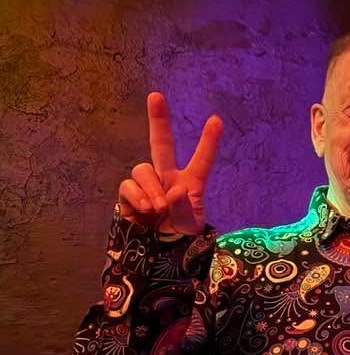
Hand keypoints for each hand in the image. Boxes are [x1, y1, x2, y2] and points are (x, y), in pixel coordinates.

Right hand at [117, 92, 221, 234]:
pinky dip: (137, 196)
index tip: (216, 120)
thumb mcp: (191, 227)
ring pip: (143, 169)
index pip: (201, 161)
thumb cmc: (181, 240)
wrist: (159, 258)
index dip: (208, 142)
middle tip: (156, 95)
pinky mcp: (128, 196)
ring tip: (158, 208)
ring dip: (151, 187)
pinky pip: (128, 185)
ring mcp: (147, 186)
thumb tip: (173, 189)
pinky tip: (146, 209)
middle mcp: (168, 179)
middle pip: (161, 144)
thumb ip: (184, 208)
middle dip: (158, 120)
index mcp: (190, 185)